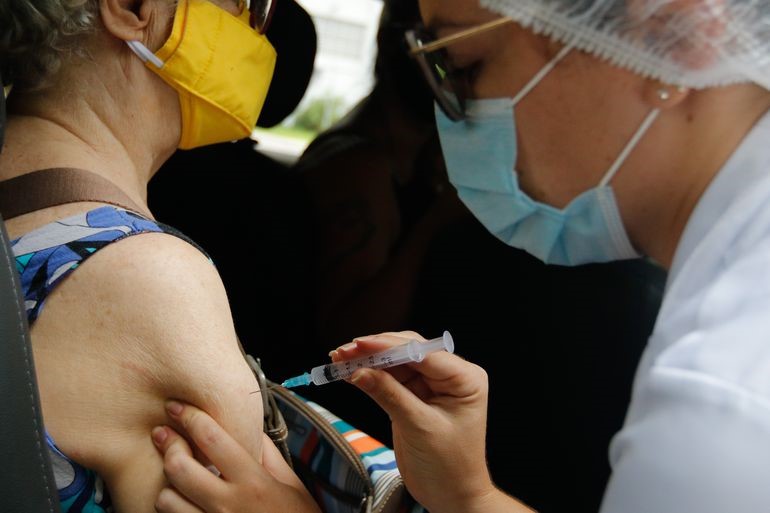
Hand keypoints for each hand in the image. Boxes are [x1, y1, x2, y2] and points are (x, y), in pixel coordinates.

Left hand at [152, 401, 320, 512]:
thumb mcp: (291, 485)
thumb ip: (268, 455)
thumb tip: (250, 426)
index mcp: (254, 483)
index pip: (212, 440)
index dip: (190, 417)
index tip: (177, 406)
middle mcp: (229, 505)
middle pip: (179, 467)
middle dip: (168, 445)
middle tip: (165, 435)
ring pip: (166, 500)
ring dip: (167, 485)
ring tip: (175, 478)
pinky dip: (172, 509)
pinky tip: (181, 501)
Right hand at [331, 331, 521, 512]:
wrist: (451, 496)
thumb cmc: (450, 467)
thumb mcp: (419, 427)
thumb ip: (389, 395)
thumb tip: (359, 371)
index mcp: (465, 378)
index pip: (422, 352)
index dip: (388, 346)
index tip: (360, 344)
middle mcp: (450, 376)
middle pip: (407, 351)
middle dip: (374, 351)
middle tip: (344, 352)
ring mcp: (432, 385)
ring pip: (395, 362)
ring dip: (367, 360)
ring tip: (339, 359)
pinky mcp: (415, 395)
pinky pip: (389, 378)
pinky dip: (369, 375)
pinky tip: (348, 372)